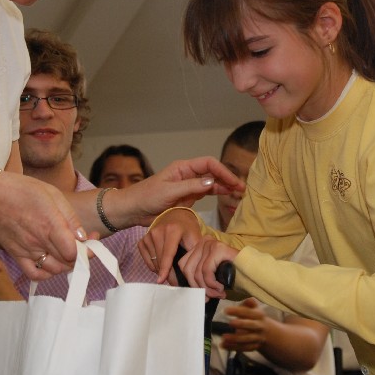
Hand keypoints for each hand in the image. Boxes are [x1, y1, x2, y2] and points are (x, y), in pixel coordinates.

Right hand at [0, 171, 84, 280]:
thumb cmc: (24, 191)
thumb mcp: (53, 194)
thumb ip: (70, 217)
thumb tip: (83, 237)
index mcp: (50, 224)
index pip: (74, 252)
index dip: (87, 249)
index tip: (91, 240)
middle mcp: (39, 241)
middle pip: (67, 262)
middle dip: (81, 256)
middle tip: (84, 245)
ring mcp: (27, 250)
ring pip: (54, 270)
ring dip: (66, 265)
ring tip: (68, 252)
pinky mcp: (17, 255)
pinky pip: (34, 274)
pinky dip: (47, 275)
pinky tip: (52, 264)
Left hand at [118, 156, 243, 226]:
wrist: (133, 210)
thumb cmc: (146, 196)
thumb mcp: (169, 191)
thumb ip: (191, 186)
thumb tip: (212, 181)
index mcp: (182, 168)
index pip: (208, 164)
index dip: (223, 171)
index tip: (233, 181)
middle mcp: (187, 175)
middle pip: (212, 172)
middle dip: (227, 178)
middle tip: (241, 188)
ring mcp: (188, 186)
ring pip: (211, 183)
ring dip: (225, 186)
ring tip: (239, 193)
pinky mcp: (187, 197)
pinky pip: (206, 193)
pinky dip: (217, 194)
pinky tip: (226, 197)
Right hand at [139, 208, 203, 283]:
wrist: (176, 216)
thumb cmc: (187, 229)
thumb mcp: (195, 238)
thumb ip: (194, 253)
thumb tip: (191, 272)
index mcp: (172, 230)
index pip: (168, 253)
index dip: (165, 269)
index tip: (162, 281)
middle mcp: (157, 231)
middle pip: (160, 260)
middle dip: (166, 274)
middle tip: (174, 282)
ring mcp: (148, 235)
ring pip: (153, 261)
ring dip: (160, 270)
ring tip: (170, 270)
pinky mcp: (142, 240)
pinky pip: (146, 259)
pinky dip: (153, 265)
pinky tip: (161, 264)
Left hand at [179, 237, 239, 298]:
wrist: (253, 271)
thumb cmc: (233, 275)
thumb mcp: (211, 275)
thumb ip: (199, 277)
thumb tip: (190, 291)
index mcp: (199, 246)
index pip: (183, 265)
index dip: (191, 282)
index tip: (202, 294)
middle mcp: (203, 241)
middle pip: (188, 269)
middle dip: (198, 287)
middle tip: (209, 297)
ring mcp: (210, 244)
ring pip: (198, 272)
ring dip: (208, 288)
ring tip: (218, 294)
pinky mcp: (217, 249)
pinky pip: (207, 271)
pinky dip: (212, 284)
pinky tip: (221, 288)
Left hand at [220, 298, 266, 352]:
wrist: (266, 332)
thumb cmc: (254, 317)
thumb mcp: (253, 308)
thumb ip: (249, 304)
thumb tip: (249, 300)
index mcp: (259, 315)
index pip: (248, 312)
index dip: (238, 311)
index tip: (226, 310)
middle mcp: (259, 326)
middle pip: (251, 325)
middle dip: (241, 324)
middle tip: (230, 323)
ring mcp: (257, 338)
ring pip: (247, 339)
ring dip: (235, 339)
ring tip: (224, 337)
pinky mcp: (253, 347)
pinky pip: (243, 348)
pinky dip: (233, 347)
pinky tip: (223, 345)